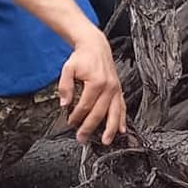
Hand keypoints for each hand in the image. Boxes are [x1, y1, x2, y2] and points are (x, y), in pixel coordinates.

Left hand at [58, 28, 126, 144]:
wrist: (95, 46)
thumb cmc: (82, 57)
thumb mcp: (68, 68)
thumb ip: (65, 86)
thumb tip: (64, 103)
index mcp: (96, 82)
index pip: (85, 106)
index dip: (76, 116)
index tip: (70, 122)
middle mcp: (109, 87)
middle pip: (99, 113)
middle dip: (90, 127)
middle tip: (82, 138)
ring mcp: (115, 89)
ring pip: (114, 113)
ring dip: (110, 129)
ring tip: (106, 141)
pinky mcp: (118, 89)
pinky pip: (122, 107)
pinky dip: (122, 119)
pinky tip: (122, 129)